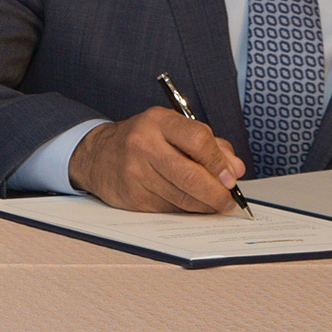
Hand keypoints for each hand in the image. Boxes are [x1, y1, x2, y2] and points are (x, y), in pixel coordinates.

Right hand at [67, 108, 245, 213]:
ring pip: (182, 197)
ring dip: (205, 205)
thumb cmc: (142, 141)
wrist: (97, 155)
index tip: (231, 177)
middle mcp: (144, 144)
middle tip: (228, 200)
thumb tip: (235, 169)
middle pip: (191, 175)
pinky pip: (170, 209)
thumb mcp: (172, 130)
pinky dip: (185, 210)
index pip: (198, 140)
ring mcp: (136, 172)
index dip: (220, 162)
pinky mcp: (132, 196)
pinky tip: (189, 204)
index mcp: (158, 122)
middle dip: (217, 193)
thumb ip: (209, 145)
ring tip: (214, 204)